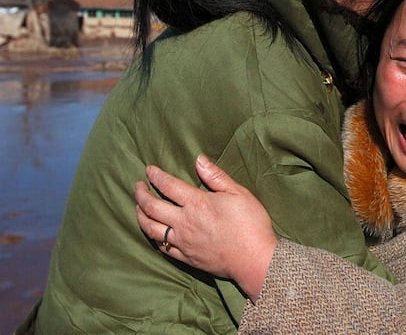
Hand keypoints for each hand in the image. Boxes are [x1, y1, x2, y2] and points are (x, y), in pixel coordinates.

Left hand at [135, 154, 277, 300]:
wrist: (254, 259)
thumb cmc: (251, 224)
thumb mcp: (239, 193)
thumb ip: (216, 176)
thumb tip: (198, 159)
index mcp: (197, 203)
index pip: (168, 186)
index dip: (156, 176)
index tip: (149, 170)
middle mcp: (184, 222)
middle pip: (152, 207)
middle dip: (141, 194)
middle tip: (137, 186)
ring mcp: (183, 242)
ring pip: (151, 228)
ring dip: (140, 216)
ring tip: (138, 207)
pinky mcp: (186, 257)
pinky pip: (162, 248)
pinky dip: (153, 238)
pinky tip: (152, 233)